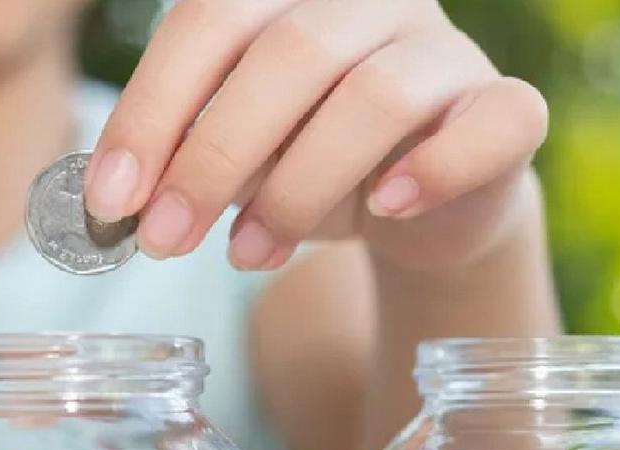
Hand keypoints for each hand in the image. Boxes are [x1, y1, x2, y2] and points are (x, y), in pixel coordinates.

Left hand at [84, 0, 548, 271]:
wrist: (414, 201)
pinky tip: (385, 208)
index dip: (152, 111)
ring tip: (246, 255)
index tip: (111, 199)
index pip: (207, 22)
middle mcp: (368, 1)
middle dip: (212, 158)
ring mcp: (444, 48)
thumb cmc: (303, 164)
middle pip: (287, 54)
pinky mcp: (507, 108)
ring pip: (374, 96)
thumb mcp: (232, 160)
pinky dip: (435, 168)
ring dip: (298, 188)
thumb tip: (121, 202)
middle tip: (164, 241)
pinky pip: (492, 123)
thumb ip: (184, 160)